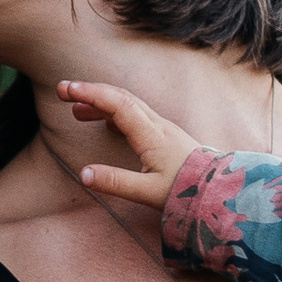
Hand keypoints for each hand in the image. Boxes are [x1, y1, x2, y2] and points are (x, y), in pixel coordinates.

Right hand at [61, 76, 206, 213]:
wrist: (219, 190)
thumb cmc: (186, 191)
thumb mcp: (147, 192)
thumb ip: (115, 182)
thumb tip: (83, 174)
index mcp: (151, 134)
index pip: (118, 104)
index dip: (91, 94)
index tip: (67, 90)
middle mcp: (157, 125)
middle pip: (121, 97)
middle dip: (90, 91)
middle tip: (62, 91)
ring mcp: (162, 128)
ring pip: (128, 104)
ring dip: (101, 102)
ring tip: (75, 112)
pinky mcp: (164, 135)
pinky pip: (135, 115)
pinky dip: (114, 112)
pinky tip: (104, 123)